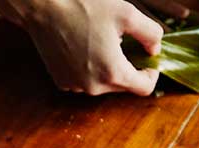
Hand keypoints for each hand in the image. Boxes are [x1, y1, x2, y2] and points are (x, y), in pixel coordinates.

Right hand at [3, 0, 164, 95]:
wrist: (44, 7)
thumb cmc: (84, 6)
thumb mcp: (128, 13)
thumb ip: (151, 34)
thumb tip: (154, 50)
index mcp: (113, 72)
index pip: (145, 88)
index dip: (152, 73)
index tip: (149, 58)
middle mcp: (93, 86)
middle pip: (123, 86)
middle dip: (129, 68)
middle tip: (124, 43)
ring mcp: (75, 86)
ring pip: (103, 84)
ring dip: (108, 68)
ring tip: (100, 42)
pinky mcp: (61, 81)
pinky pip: (85, 81)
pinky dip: (89, 69)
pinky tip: (84, 47)